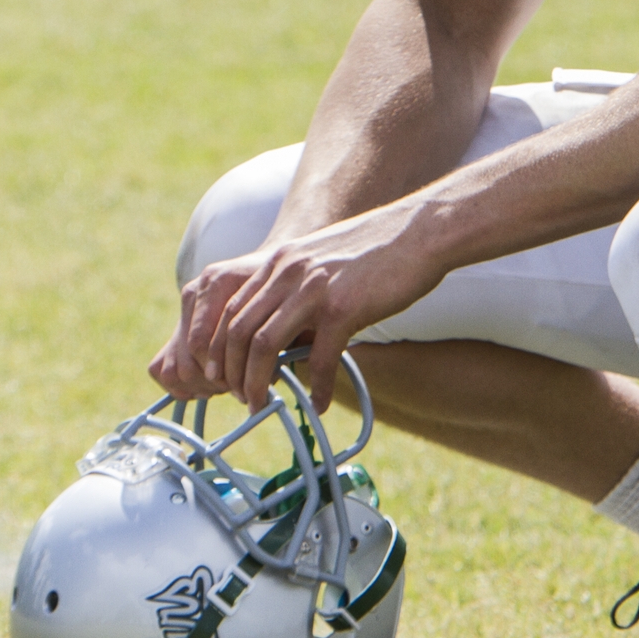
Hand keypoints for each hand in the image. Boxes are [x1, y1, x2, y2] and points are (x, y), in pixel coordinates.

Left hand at [150, 203, 442, 414]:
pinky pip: (321, 358)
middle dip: (232, 372)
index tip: (223, 375)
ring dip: (258, 383)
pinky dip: (317, 387)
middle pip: (238, 331)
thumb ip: (297, 290)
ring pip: (265, 346)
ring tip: (262, 406)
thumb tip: (288, 336)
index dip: (219, 349)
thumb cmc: (377, 252)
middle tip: (240, 397)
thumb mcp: (321, 262)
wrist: (420, 231)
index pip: (230, 310)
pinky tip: (320, 404)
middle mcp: (288, 273)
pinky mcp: (344, 308)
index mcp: (280, 262)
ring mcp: (314, 290)